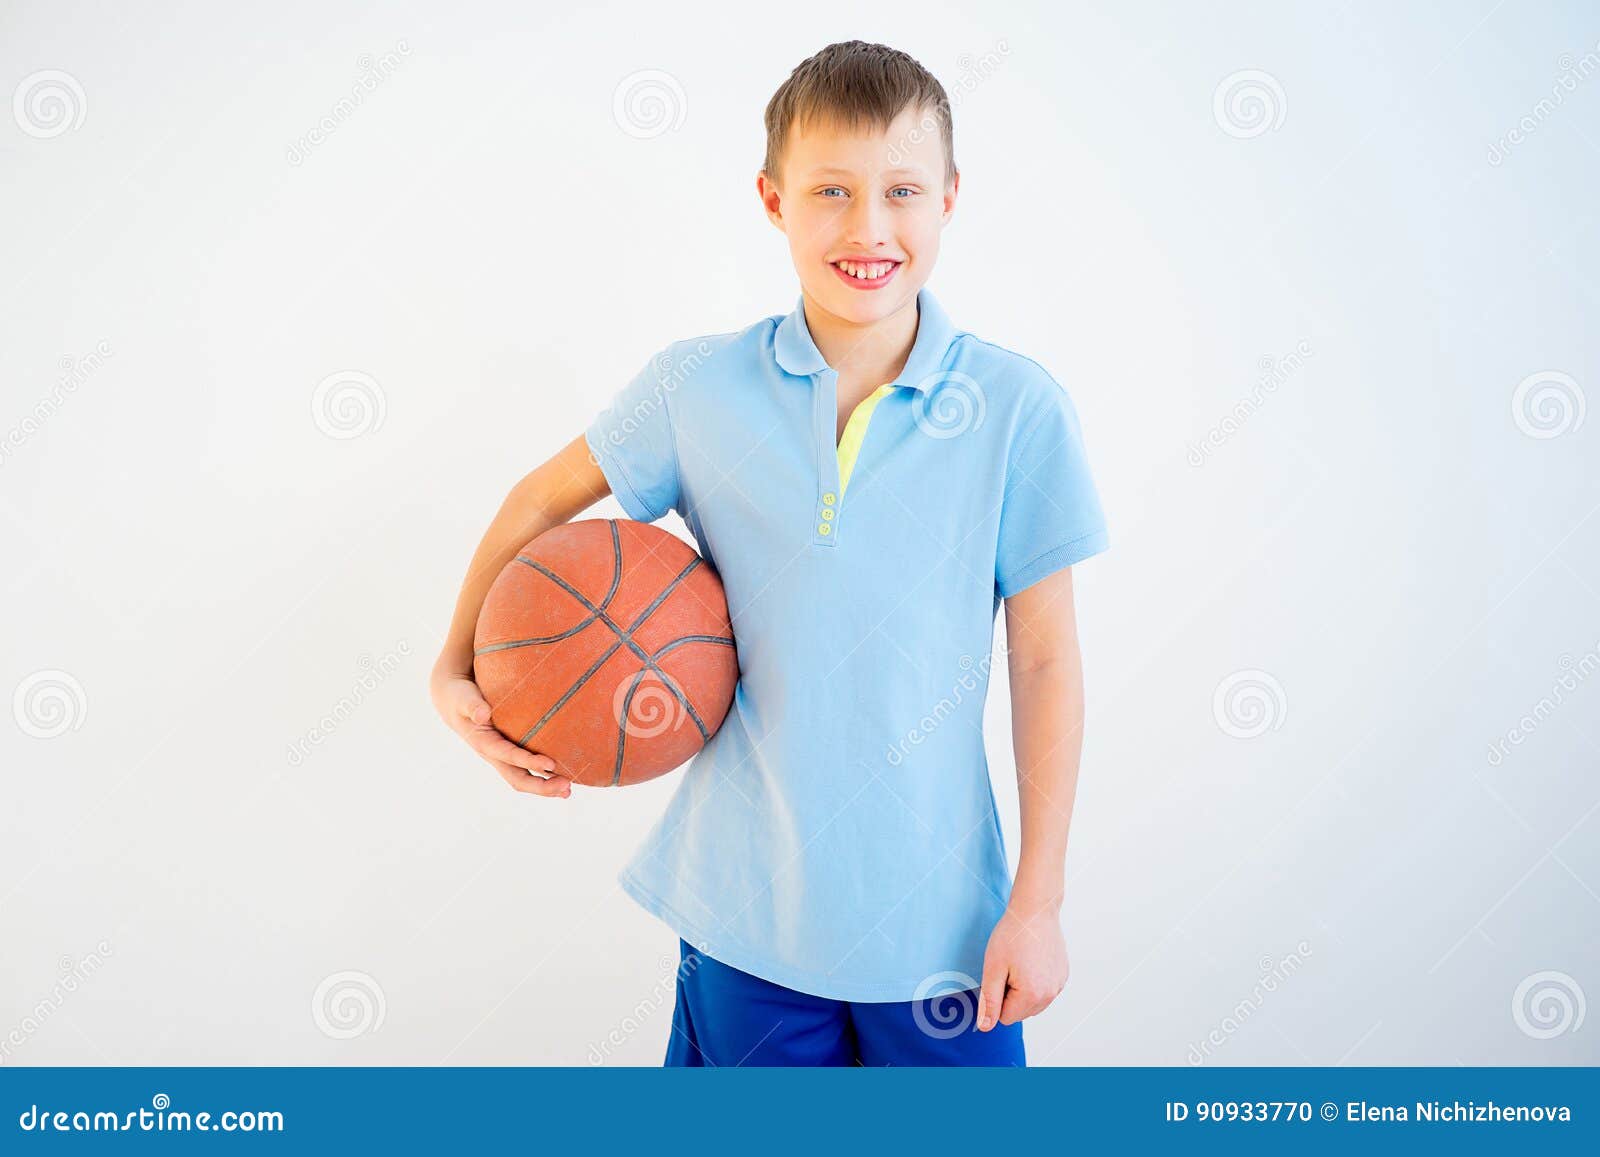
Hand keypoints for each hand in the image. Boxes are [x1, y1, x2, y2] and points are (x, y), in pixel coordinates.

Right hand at [430, 661, 571, 797]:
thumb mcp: (463, 698)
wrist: (453, 702)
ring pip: (523, 779)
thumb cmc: (461, 697)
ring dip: (545, 787)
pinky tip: (561, 780)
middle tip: (567, 786)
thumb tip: (483, 714)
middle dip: (541, 786)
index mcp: (483, 743)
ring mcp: (501, 758)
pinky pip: (526, 771)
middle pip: (517, 778)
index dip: (529, 762)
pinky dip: (543, 778)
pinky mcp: (508, 754)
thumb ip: (472, 705)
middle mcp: (494, 755)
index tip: (551, 764)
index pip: (509, 756)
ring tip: (567, 791)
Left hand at [976, 903, 1068, 1029]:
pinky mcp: (1063, 975)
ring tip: (1019, 963)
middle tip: (1008, 968)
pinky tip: (1030, 960)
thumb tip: (985, 1027)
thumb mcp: (993, 968)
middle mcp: (1050, 995)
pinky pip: (1044, 991)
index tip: (999, 975)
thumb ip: (989, 1001)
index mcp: (1032, 995)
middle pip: (1020, 1013)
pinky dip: (1035, 982)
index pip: (1005, 1018)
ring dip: (1022, 991)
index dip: (997, 997)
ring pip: (1033, 1003)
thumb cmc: (1012, 935)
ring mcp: (1058, 985)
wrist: (1035, 910)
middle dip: (1010, 996)